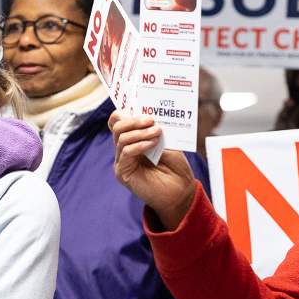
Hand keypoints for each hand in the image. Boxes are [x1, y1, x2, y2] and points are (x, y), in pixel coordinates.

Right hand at [109, 112, 197, 229]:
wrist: (181, 192)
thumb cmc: (176, 168)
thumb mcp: (168, 143)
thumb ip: (156, 131)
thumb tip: (149, 117)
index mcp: (134, 139)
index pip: (119, 120)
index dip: (127, 111)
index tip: (143, 107)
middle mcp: (125, 148)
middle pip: (117, 126)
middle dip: (133, 119)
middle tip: (151, 119)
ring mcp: (122, 160)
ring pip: (120, 138)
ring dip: (139, 132)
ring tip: (156, 132)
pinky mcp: (123, 172)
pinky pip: (125, 153)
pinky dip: (139, 145)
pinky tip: (152, 144)